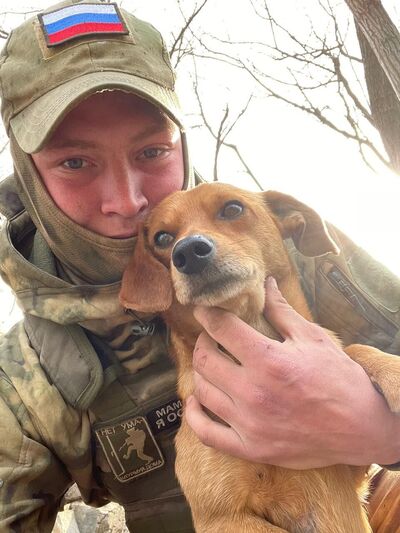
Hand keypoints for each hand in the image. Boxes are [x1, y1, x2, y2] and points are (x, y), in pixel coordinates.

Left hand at [185, 277, 399, 468]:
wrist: (362, 428)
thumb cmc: (340, 380)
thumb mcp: (313, 338)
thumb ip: (282, 311)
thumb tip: (267, 283)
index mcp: (269, 361)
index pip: (222, 329)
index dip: (207, 314)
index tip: (203, 309)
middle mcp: (254, 393)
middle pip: (205, 360)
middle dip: (202, 341)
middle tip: (210, 336)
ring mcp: (249, 424)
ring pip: (202, 392)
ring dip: (199, 372)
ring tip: (209, 363)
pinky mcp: (251, 448)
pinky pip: (206, 433)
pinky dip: (193, 416)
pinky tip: (196, 401)